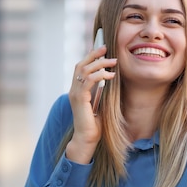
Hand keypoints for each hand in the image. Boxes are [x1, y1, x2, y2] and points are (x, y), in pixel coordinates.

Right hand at [66, 45, 116, 163]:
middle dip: (94, 54)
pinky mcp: (79, 99)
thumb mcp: (100, 103)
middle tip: (107, 47)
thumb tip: (111, 77)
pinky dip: (100, 75)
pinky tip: (110, 75)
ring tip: (113, 61)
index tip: (103, 50)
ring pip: (84, 70)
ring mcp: (75, 94)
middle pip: (80, 65)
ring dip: (100, 63)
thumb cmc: (95, 124)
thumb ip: (101, 91)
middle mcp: (73, 90)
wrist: (87, 138)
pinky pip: (89, 81)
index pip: (81, 68)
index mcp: (77, 90)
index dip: (90, 57)